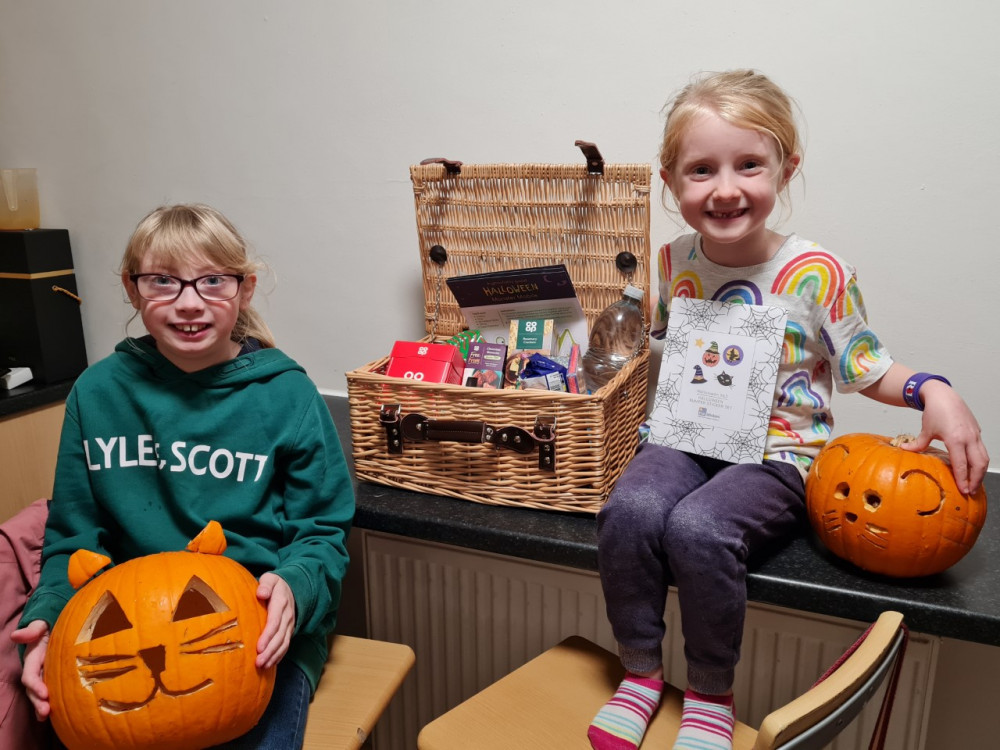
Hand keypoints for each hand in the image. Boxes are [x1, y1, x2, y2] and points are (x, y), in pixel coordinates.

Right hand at [10, 620, 50, 720]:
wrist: (54, 627)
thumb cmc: (48, 626)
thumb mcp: (41, 626)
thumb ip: (32, 631)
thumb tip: (15, 635)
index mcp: (32, 659)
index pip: (30, 676)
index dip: (35, 685)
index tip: (44, 693)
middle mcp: (35, 670)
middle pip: (33, 689)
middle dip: (37, 701)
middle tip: (46, 711)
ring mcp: (43, 675)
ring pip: (38, 694)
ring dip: (41, 706)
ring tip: (46, 717)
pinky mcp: (51, 678)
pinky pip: (49, 692)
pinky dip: (48, 703)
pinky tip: (54, 716)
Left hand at [255, 572, 295, 669]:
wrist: (291, 588)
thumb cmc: (275, 585)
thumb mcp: (270, 579)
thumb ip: (266, 585)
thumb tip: (261, 593)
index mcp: (281, 603)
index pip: (275, 621)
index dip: (268, 635)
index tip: (259, 647)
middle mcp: (288, 616)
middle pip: (280, 636)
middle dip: (270, 651)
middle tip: (258, 662)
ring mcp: (290, 625)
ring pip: (284, 643)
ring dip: (274, 656)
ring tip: (263, 666)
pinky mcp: (289, 631)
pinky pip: (285, 645)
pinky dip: (279, 656)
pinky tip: (270, 664)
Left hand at [900, 380, 989, 494]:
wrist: (944, 395)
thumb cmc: (934, 412)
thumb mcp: (925, 430)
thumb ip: (918, 444)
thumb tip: (904, 450)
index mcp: (955, 439)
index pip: (961, 464)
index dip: (962, 479)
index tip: (962, 491)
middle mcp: (969, 438)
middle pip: (978, 464)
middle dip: (975, 479)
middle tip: (969, 491)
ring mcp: (975, 434)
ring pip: (984, 458)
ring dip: (980, 472)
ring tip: (973, 483)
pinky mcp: (977, 432)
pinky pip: (982, 450)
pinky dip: (980, 462)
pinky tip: (973, 469)